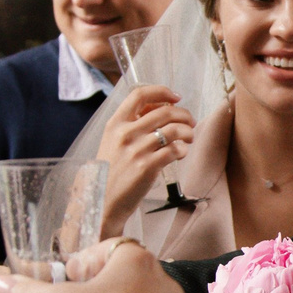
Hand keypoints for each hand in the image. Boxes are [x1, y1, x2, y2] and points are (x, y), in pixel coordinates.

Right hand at [97, 86, 195, 236]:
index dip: (162, 91)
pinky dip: (182, 149)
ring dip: (188, 132)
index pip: (139, 95)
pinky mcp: (147, 167)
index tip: (175, 97)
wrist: (102, 201)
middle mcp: (125, 133)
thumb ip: (131, 125)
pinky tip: (181, 153)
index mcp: (115, 124)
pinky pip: (174, 150)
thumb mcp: (112, 142)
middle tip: (190, 122)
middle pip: (164, 112)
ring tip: (189, 138)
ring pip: (174, 130)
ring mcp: (136, 150)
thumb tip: (161, 110)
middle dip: (184, 114)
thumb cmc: (111, 172)